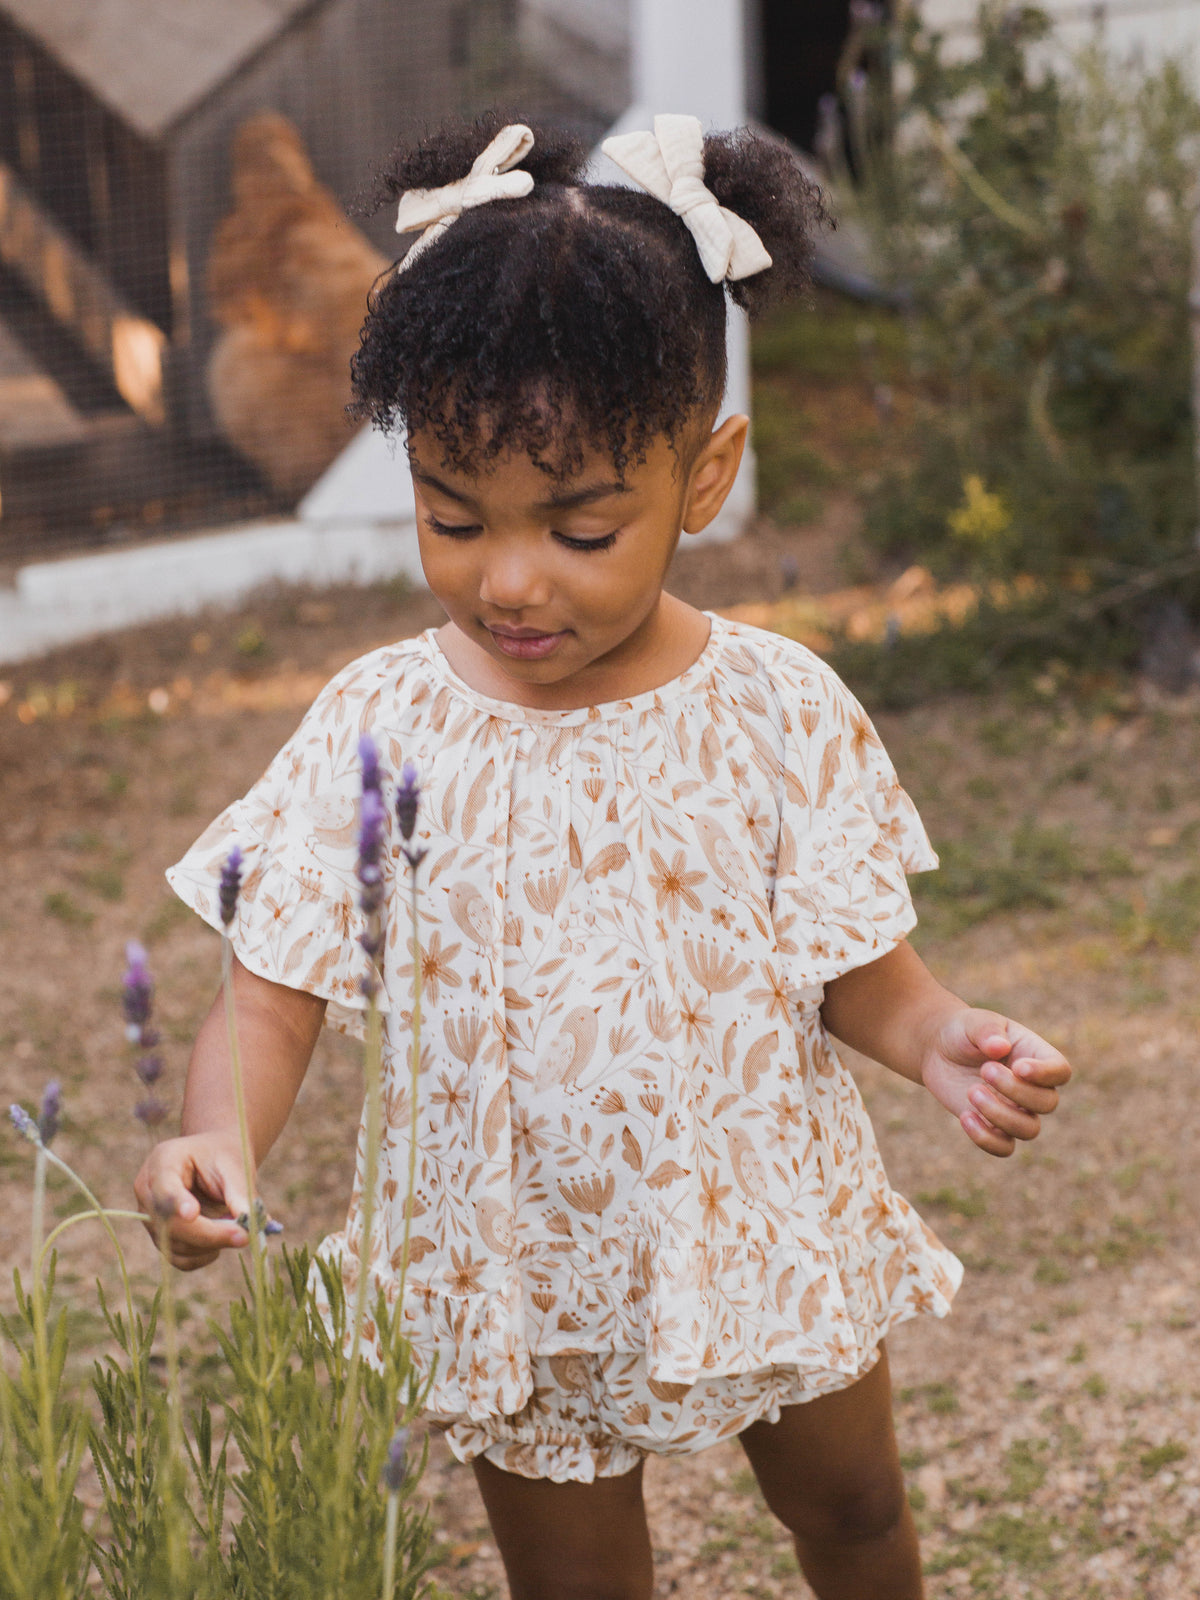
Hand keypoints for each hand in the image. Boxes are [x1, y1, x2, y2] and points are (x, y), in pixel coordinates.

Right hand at [134, 1132, 251, 1268]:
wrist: (216, 1157)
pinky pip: (178, 1259)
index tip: (193, 1214)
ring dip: (210, 1245)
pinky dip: (203, 1256)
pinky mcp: (160, 1238)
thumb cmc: (224, 1156)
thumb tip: (251, 1228)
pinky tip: (221, 1241)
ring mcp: (150, 1217)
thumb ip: (240, 1194)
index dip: (176, 1203)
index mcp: (163, 1161)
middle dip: (208, 1234)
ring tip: (238, 1229)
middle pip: (169, 1224)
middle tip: (244, 1235)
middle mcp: (148, 1191)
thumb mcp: (235, 1166)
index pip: (163, 1187)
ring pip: (174, 1246)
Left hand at [920, 1009, 1070, 1156]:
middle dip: (1016, 1091)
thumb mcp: (974, 1023)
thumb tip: (1000, 1047)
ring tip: (972, 1092)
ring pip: (1029, 1130)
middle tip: (984, 1070)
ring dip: (1000, 1115)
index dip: (1046, 1074)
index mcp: (1035, 1056)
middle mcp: (1032, 1086)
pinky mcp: (994, 1127)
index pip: (1060, 1071)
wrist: (938, 1050)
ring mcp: (1015, 1109)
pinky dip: (986, 1139)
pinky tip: (965, 1116)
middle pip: (1047, 1103)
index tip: (1018, 1067)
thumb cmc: (964, 1032)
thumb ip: (988, 1031)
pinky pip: (1004, 1148)